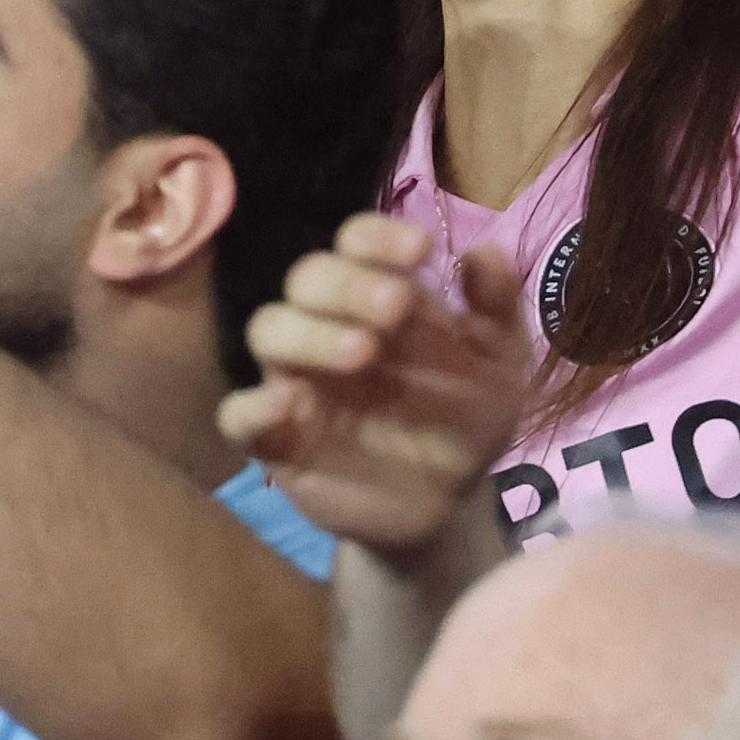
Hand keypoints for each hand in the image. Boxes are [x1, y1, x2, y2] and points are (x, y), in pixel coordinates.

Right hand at [219, 214, 532, 559]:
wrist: (449, 502)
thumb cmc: (467, 417)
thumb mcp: (501, 364)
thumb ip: (498, 307)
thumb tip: (486, 251)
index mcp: (379, 298)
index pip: (358, 243)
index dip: (379, 237)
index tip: (422, 249)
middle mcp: (329, 326)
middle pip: (307, 277)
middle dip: (348, 282)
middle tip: (396, 307)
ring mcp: (298, 381)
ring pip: (268, 330)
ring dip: (308, 331)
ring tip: (362, 351)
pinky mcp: (277, 441)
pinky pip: (238, 416)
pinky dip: (253, 406)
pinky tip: (290, 404)